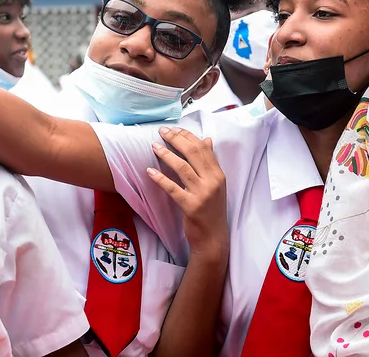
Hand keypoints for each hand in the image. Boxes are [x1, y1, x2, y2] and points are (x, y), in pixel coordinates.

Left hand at [148, 127, 228, 259]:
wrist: (213, 238)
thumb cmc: (211, 210)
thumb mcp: (215, 185)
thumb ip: (210, 163)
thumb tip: (207, 140)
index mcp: (219, 174)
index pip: (203, 148)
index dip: (188, 136)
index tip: (174, 129)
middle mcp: (213, 181)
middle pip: (193, 153)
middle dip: (176, 139)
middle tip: (162, 132)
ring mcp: (202, 194)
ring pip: (182, 168)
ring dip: (166, 155)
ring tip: (154, 146)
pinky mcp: (190, 206)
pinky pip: (172, 188)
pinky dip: (160, 178)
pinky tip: (150, 171)